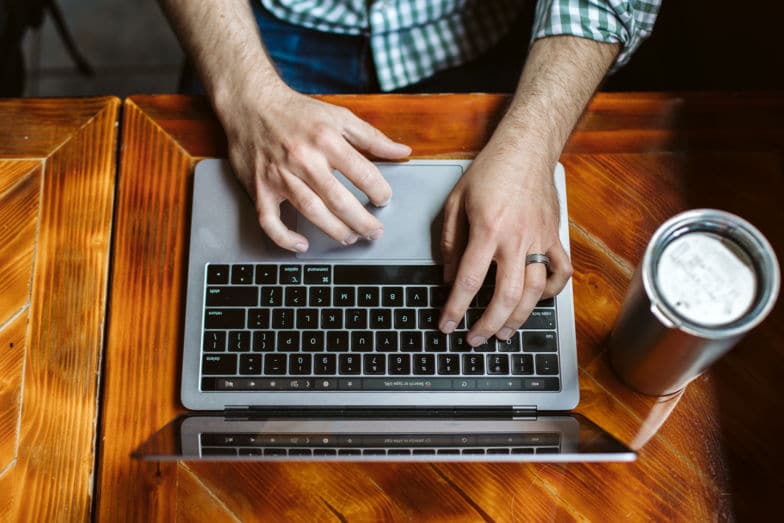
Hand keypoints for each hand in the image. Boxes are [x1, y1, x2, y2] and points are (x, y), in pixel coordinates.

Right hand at [222, 85, 410, 251]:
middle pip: (338, 199)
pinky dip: (285, 237)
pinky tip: (302, 244)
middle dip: (361, 221)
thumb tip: (403, 151)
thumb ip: (372, 137)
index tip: (383, 199)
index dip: (378, 190)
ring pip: (310, 211)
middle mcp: (303, 159)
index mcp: (326, 139)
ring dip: (334, 230)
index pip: (361, 172)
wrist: (250, 103)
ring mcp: (279, 175)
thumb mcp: (338, 116)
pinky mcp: (259, 188)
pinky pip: (270, 220)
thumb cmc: (296, 112)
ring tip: (349, 237)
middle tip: (374, 231)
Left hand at [438, 142, 571, 345]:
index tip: (446, 324)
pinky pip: (561, 270)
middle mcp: (516, 239)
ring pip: (535, 290)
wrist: (526, 149)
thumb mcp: (456, 202)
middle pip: (506, 295)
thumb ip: (452, 242)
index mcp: (488, 230)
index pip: (470, 280)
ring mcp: (540, 239)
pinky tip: (537, 300)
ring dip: (519, 317)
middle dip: (489, 324)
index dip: (456, 308)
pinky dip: (552, 291)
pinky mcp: (555, 236)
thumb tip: (451, 276)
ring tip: (504, 333)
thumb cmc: (489, 172)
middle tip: (475, 339)